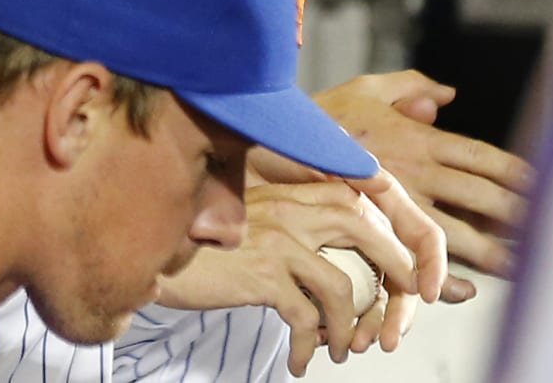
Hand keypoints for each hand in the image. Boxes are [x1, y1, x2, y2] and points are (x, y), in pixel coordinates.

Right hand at [155, 179, 418, 375]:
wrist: (151, 254)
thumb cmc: (200, 245)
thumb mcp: (250, 221)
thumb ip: (288, 224)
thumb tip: (333, 258)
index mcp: (288, 191)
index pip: (357, 200)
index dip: (387, 233)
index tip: (400, 269)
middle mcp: (286, 207)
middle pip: (363, 229)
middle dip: (394, 270)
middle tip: (399, 310)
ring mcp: (275, 239)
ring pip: (341, 286)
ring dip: (350, 326)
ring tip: (342, 349)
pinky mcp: (260, 274)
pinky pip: (306, 318)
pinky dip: (311, 345)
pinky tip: (302, 361)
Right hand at [312, 70, 532, 276]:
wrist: (268, 148)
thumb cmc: (318, 117)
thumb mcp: (363, 88)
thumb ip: (407, 85)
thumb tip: (446, 94)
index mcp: (417, 138)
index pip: (481, 157)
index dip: (518, 172)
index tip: (545, 185)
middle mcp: (415, 171)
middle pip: (482, 198)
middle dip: (520, 217)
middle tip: (552, 230)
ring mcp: (398, 204)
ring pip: (460, 236)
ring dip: (495, 254)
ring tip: (524, 267)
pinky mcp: (377, 231)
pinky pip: (416, 262)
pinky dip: (443, 279)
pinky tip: (465, 288)